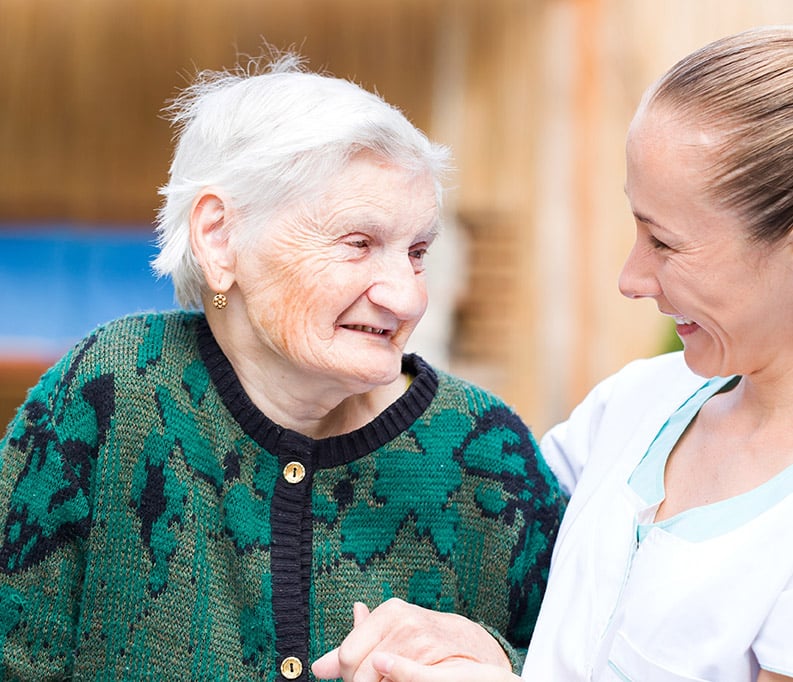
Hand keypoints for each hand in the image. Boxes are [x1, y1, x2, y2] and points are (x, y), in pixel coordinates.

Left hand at [312, 599, 511, 681]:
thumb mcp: (389, 634)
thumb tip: (317, 668)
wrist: (470, 643)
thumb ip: (354, 647)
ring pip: (378, 681)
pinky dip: (394, 681)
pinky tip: (394, 679)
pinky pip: (400, 681)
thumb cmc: (423, 638)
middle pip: (360, 673)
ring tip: (391, 680)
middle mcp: (403, 621)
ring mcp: (420, 641)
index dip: (348, 675)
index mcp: (388, 611)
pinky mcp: (433, 661)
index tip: (358, 679)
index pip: (347, 654)